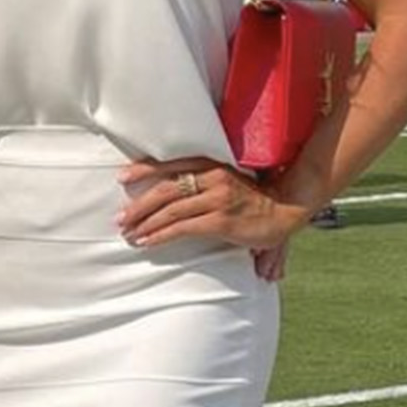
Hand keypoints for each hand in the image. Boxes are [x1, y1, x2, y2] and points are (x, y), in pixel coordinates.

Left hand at [116, 157, 309, 256]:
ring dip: (145, 224)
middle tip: (120, 219)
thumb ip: (202, 183)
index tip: (122, 178)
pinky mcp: (221, 220)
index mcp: (213, 165)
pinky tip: (148, 242)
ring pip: (171, 210)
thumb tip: (172, 195)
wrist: (286, 209)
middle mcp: (213, 178)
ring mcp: (218, 198)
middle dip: (139, 205)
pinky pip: (182, 228)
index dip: (145, 170)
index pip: (171, 164)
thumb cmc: (253, 199)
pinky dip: (160, 235)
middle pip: (165, 189)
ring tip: (129, 234)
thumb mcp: (227, 182)